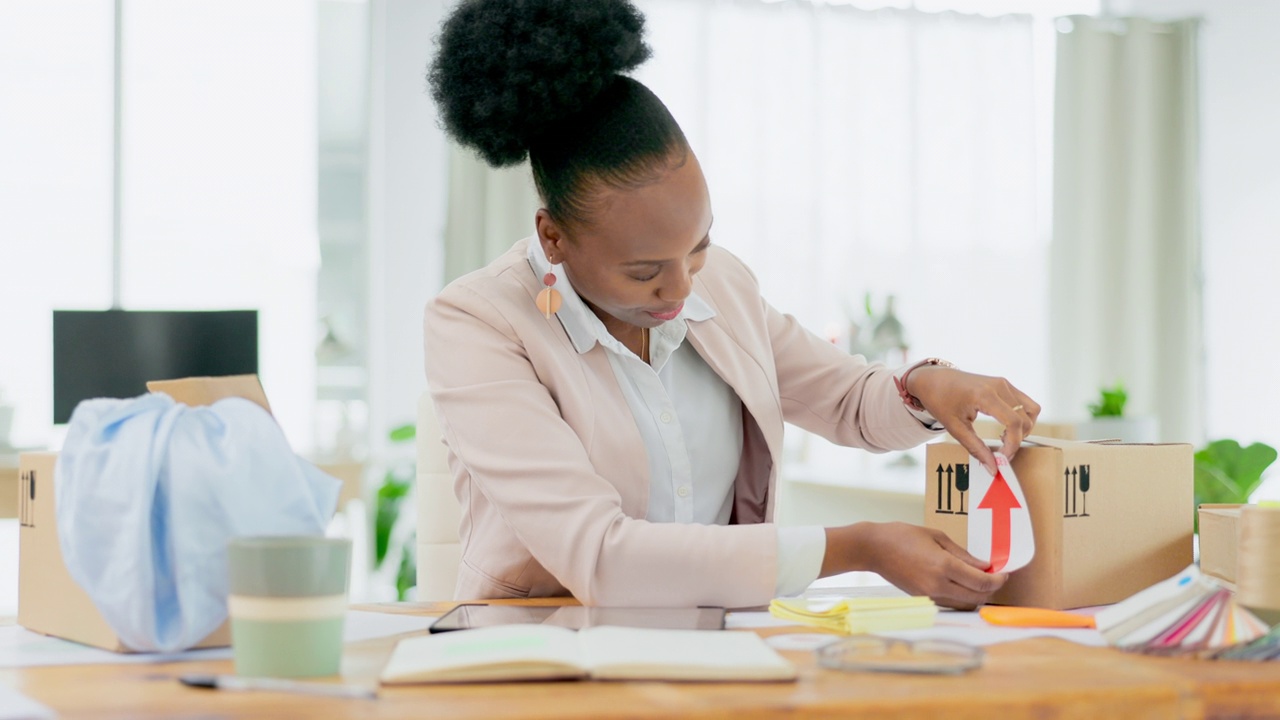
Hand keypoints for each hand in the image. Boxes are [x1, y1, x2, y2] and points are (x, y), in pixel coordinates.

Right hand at [827, 523, 1007, 609]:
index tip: (1004, 573)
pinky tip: (961, 585)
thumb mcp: (937, 536)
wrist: (873, 549)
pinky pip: (951, 604)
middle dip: (991, 589)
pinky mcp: (923, 599)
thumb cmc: (902, 536)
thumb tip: (984, 566)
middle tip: (995, 577)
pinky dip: (962, 597)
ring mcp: (929, 595)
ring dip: (977, 595)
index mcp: (943, 566)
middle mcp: (938, 585)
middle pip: (977, 597)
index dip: (998, 580)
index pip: (982, 582)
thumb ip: (963, 554)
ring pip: (965, 605)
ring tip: (978, 581)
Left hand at [906, 366, 1040, 474]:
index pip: (1013, 422)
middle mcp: (999, 386)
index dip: (1013, 444)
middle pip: (1025, 418)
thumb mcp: (954, 427)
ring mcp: (1003, 383)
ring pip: (1031, 409)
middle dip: (1018, 439)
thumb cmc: (940, 400)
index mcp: (985, 395)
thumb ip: (975, 448)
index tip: (1003, 458)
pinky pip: (1025, 403)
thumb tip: (993, 468)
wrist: (932, 379)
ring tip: (1005, 438)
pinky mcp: (1005, 384)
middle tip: (1001, 452)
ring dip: (1024, 428)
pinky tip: (1006, 427)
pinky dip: (1022, 418)